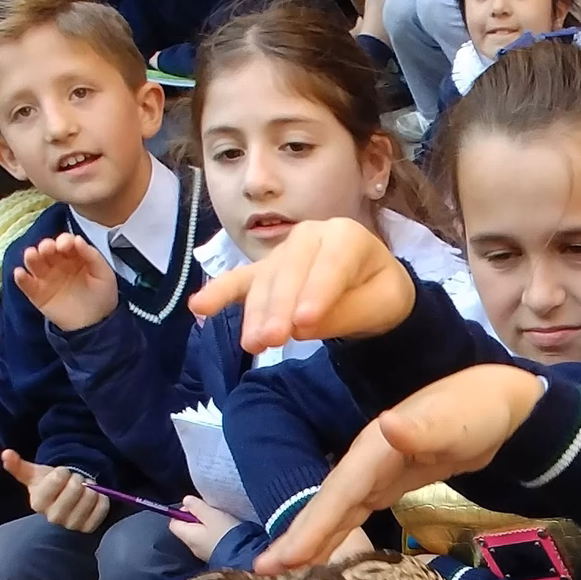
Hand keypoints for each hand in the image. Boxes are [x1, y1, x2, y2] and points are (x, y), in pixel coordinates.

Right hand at [2, 450, 110, 531]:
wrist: (62, 503)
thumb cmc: (48, 486)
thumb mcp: (34, 475)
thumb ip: (18, 466)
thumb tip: (6, 454)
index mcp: (38, 503)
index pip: (60, 478)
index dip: (63, 472)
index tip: (61, 476)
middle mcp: (53, 518)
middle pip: (76, 489)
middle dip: (78, 479)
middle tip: (75, 481)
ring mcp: (71, 526)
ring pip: (90, 499)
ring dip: (92, 489)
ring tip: (85, 490)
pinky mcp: (88, 529)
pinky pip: (101, 510)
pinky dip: (102, 500)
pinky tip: (94, 498)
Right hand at [13, 233, 120, 332]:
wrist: (96, 325)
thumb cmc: (102, 297)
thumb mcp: (104, 275)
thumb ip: (92, 256)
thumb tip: (77, 239)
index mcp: (74, 256)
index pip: (65, 242)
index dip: (64, 240)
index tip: (65, 245)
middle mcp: (57, 263)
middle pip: (47, 249)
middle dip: (46, 246)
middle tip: (47, 249)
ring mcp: (45, 278)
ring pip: (33, 262)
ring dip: (31, 257)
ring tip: (32, 255)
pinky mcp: (37, 293)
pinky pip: (26, 284)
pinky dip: (21, 278)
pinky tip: (20, 273)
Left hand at [167, 495, 237, 560]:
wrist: (244, 556)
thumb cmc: (226, 534)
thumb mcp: (211, 515)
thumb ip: (197, 506)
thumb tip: (186, 500)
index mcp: (188, 535)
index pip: (173, 523)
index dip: (182, 512)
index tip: (196, 508)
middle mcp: (192, 546)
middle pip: (186, 528)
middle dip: (196, 518)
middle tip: (210, 513)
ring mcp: (203, 552)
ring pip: (198, 535)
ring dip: (206, 526)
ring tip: (220, 522)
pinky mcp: (214, 555)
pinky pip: (208, 542)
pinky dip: (213, 535)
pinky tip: (225, 531)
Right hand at [187, 217, 416, 353]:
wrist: (373, 288)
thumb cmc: (380, 294)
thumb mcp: (381, 305)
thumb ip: (347, 312)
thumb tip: (300, 326)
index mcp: (347, 236)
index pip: (330, 264)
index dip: (316, 293)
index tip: (305, 323)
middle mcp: (311, 235)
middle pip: (290, 270)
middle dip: (279, 306)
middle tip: (272, 340)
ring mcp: (284, 252)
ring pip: (266, 279)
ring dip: (255, 312)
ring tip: (252, 345)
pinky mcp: (266, 270)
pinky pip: (241, 280)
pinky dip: (220, 293)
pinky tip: (199, 307)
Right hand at [254, 363, 544, 572]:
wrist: (498, 403)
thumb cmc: (478, 411)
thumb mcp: (457, 421)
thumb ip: (424, 427)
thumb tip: (387, 425)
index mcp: (376, 447)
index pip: (338, 493)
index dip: (309, 526)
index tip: (280, 559)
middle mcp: (367, 460)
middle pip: (326, 503)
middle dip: (296, 537)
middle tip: (262, 574)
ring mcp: (375, 472)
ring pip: (335, 510)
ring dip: (309, 538)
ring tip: (279, 572)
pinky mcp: (386, 484)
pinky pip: (353, 513)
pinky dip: (335, 533)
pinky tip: (321, 554)